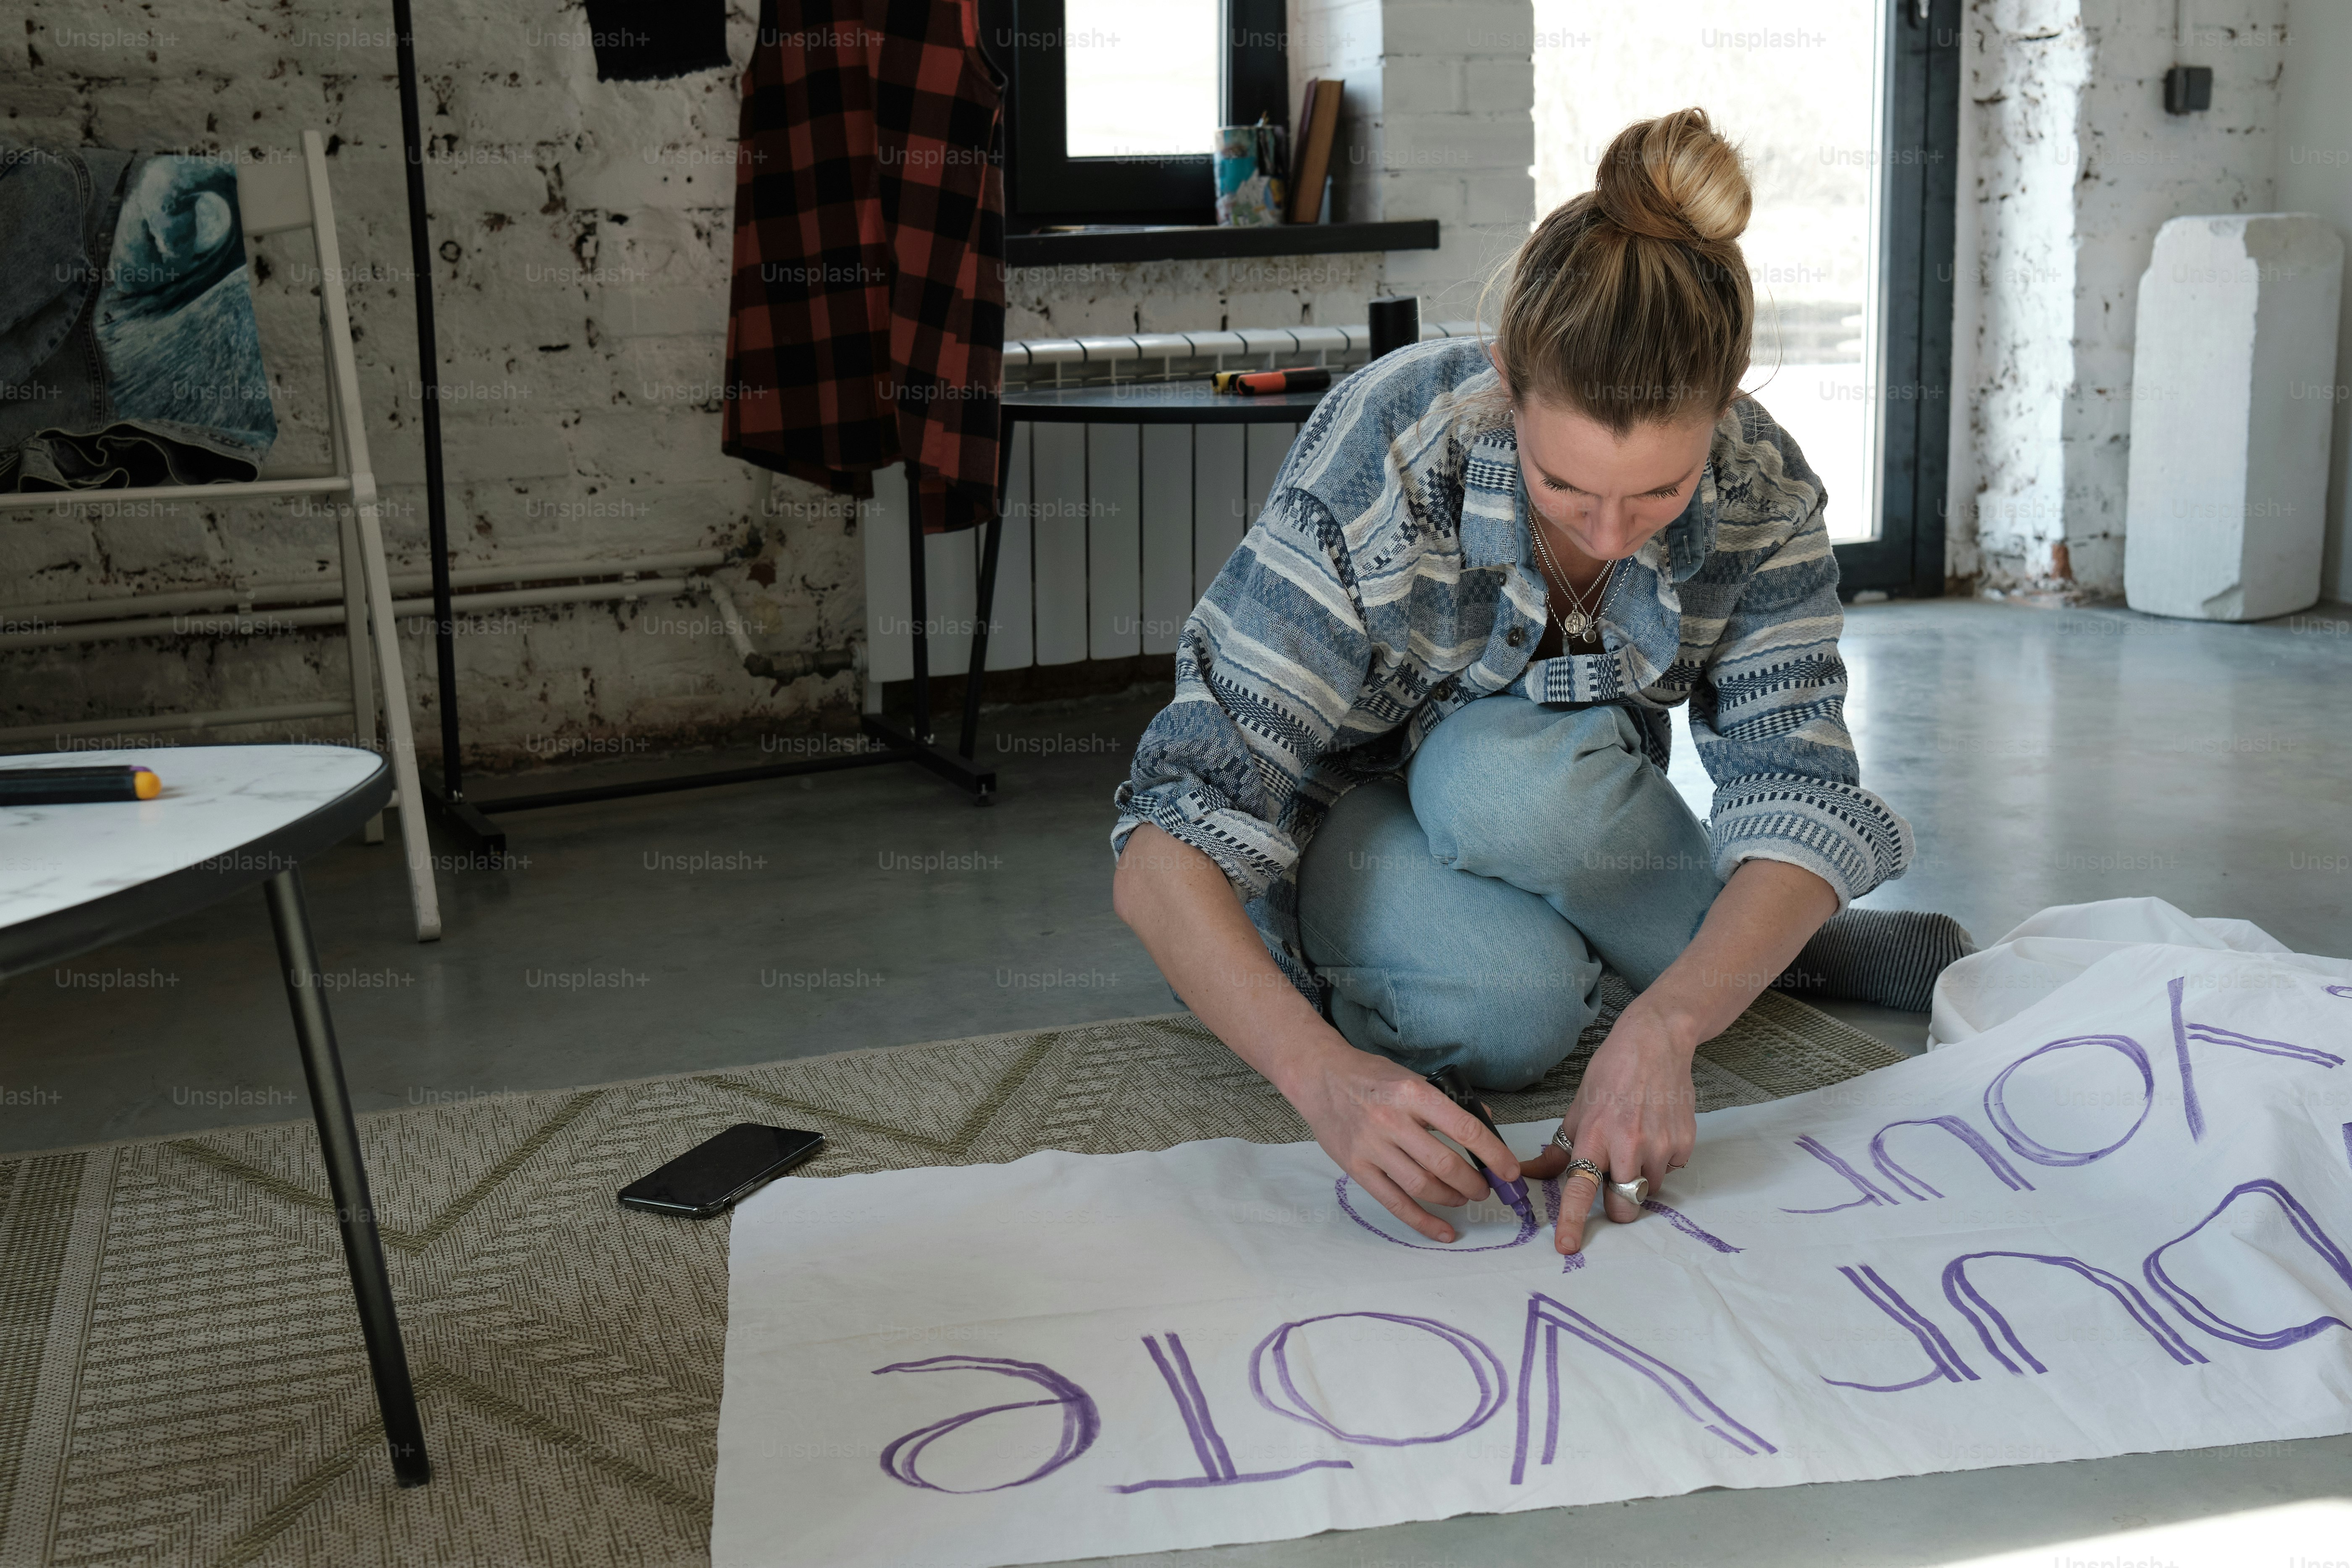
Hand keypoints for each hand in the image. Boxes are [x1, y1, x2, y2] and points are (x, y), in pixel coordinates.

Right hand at [1282, 1039, 1521, 1243]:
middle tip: (1487, 1187)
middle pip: (1445, 1164)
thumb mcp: (1412, 1077)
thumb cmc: (1371, 1076)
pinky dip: (1422, 1221)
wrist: (1320, 1077)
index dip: (1493, 1153)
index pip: (1464, 1128)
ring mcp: (1372, 1147)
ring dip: (1452, 1198)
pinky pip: (1394, 1203)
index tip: (1510, 1170)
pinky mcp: (1356, 1168)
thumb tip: (1486, 1124)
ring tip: (1464, 1197)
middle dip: (1475, 1182)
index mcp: (1412, 1093)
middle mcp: (1392, 1121)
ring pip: (1422, 1186)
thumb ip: (1446, 1102)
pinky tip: (1443, 1231)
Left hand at [1521, 1003, 1696, 1253]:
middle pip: (1624, 1206)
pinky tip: (1655, 1131)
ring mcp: (1660, 1145)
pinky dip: (1661, 1160)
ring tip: (1636, 1141)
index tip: (1567, 1247)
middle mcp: (1629, 1145)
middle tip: (1614, 1181)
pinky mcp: (1684, 1143)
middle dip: (1617, 1206)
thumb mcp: (1577, 1108)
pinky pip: (1670, 1170)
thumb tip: (1532, 1174)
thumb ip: (1559, 1148)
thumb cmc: (1611, 1073)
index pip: (1580, 1188)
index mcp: (1595, 1136)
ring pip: (1648, 1190)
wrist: (1656, 1043)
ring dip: (1640, 1178)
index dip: (1573, 1221)